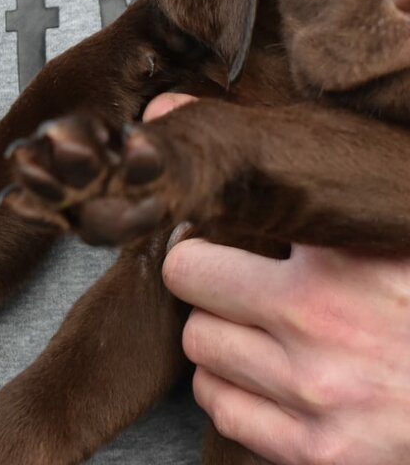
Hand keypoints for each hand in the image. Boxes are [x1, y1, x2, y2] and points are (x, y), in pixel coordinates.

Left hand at [146, 94, 409, 463]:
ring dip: (216, 333)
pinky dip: (230, 389)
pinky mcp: (320, 451)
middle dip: (200, 278)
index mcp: (337, 259)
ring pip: (198, 347)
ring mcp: (317, 394)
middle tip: (228, 278)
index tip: (203, 231)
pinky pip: (220, 408)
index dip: (198, 232)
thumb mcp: (374, 228)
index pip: (207, 234)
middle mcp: (321, 326)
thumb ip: (288, 174)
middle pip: (187, 285)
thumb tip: (165, 109)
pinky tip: (263, 374)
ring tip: (255, 325)